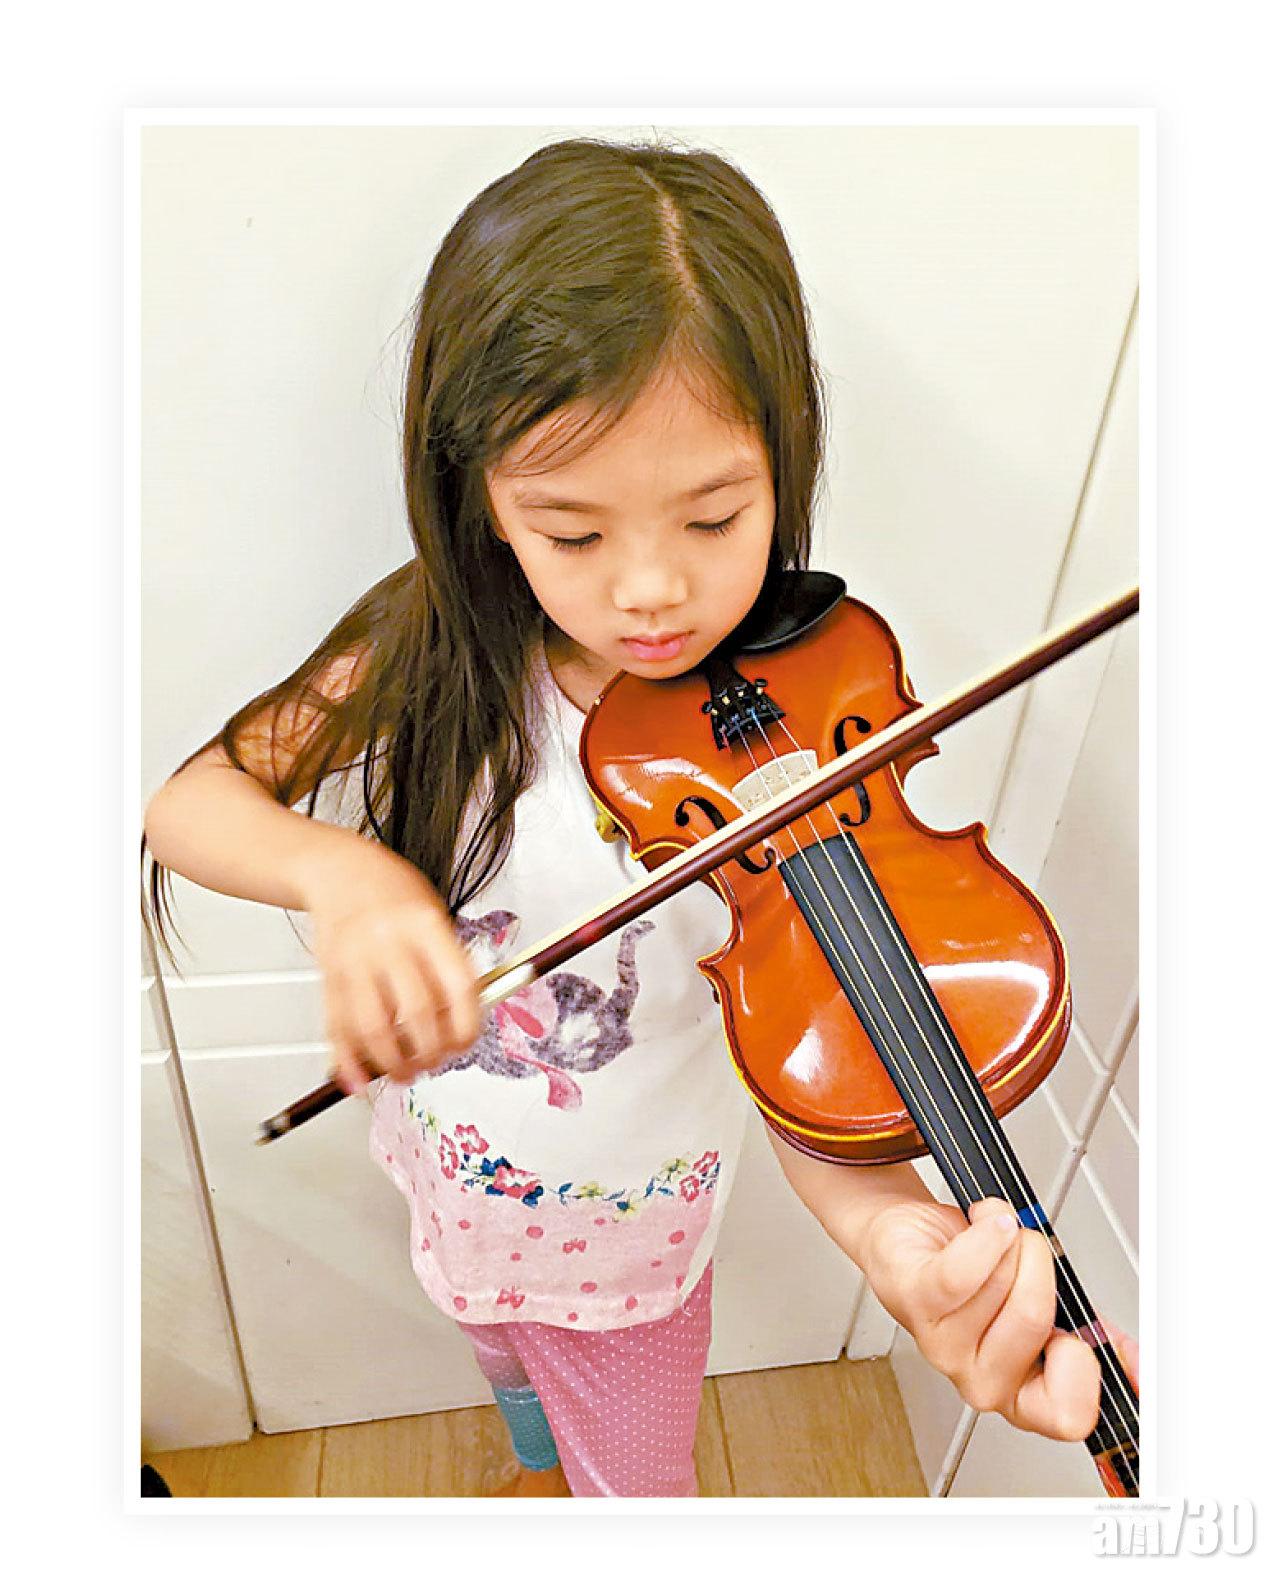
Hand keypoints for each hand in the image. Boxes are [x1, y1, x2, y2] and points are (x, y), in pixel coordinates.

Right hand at [299, 839, 481, 1095]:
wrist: (339, 869)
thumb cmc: (394, 895)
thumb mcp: (434, 916)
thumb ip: (449, 965)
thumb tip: (463, 1024)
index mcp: (426, 925)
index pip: (458, 986)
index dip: (466, 1025)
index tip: (465, 1043)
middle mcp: (389, 942)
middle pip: (416, 1012)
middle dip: (430, 1052)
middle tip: (433, 1061)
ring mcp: (355, 959)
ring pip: (373, 1027)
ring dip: (391, 1063)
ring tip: (403, 1073)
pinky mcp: (328, 975)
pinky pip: (338, 1027)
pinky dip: (347, 1061)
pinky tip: (357, 1080)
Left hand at [860, 1195, 1134, 1440]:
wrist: (907, 1241)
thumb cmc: (973, 1275)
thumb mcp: (1043, 1310)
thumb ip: (1088, 1333)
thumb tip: (1131, 1359)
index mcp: (1019, 1390)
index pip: (1066, 1416)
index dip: (1085, 1368)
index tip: (1079, 1332)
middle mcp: (978, 1377)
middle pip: (1034, 1319)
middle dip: (1041, 1266)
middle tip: (1029, 1252)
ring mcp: (942, 1343)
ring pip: (1004, 1282)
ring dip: (1010, 1241)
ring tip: (995, 1238)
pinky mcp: (914, 1298)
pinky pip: (962, 1270)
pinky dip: (986, 1234)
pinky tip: (989, 1221)